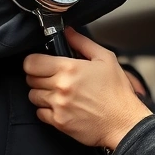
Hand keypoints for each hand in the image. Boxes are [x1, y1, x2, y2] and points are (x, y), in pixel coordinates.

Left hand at [24, 28, 151, 149]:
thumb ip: (82, 43)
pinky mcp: (58, 122)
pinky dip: (46, 110)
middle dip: (39, 76)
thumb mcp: (106, 59)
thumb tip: (67, 32)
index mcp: (70, 68)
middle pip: (30, 79)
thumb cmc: (117, 92)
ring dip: (42, 93)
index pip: (31, 62)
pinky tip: (61, 106)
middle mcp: (61, 87)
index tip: (39, 63)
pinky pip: (39, 113)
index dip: (33, 61)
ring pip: (33, 96)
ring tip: (59, 92)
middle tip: (53, 77)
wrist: (124, 122)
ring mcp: (58, 106)